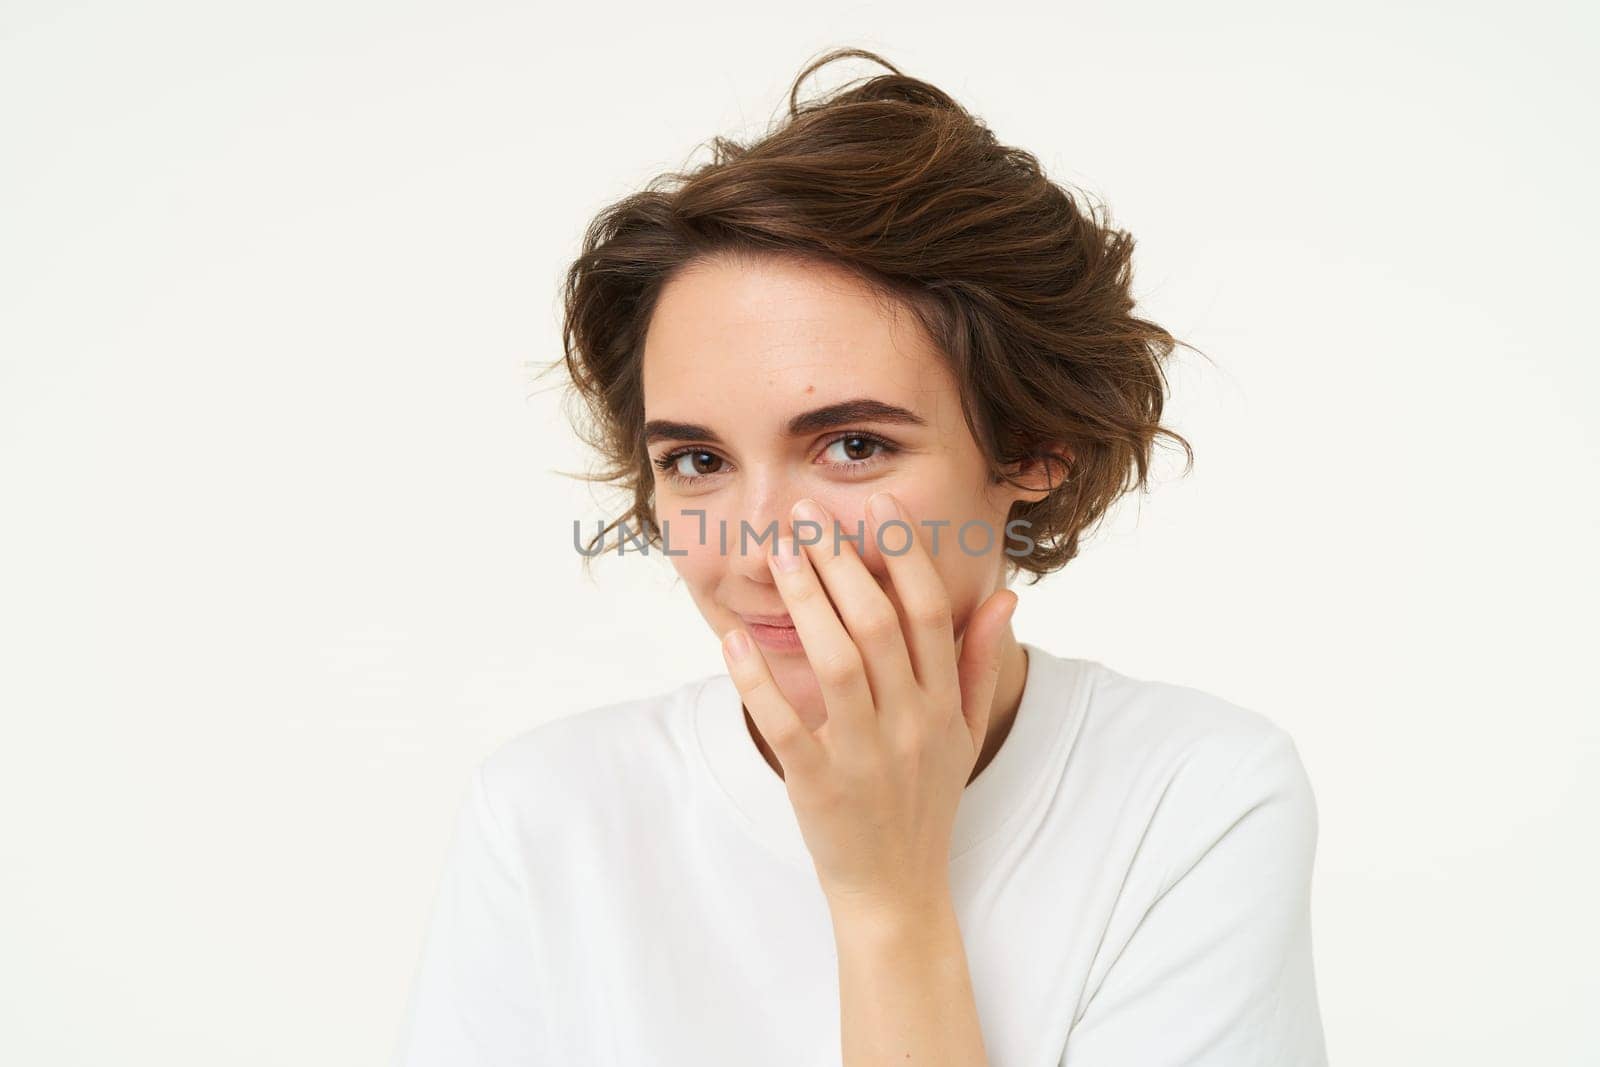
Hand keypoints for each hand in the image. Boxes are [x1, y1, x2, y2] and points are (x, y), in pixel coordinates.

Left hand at [719, 490, 1018, 915]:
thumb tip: (1006, 596)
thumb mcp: (964, 733)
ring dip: (805, 603)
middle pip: (878, 626)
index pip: (929, 614)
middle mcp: (910, 724)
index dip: (905, 554)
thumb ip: (979, 662)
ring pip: (837, 665)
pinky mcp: (820, 788)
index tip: (877, 504)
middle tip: (805, 516)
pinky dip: (758, 682)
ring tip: (777, 554)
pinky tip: (733, 640)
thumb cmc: (926, 802)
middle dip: (842, 563)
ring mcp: (865, 757)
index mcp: (942, 705)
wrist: (898, 890)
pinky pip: (785, 726)